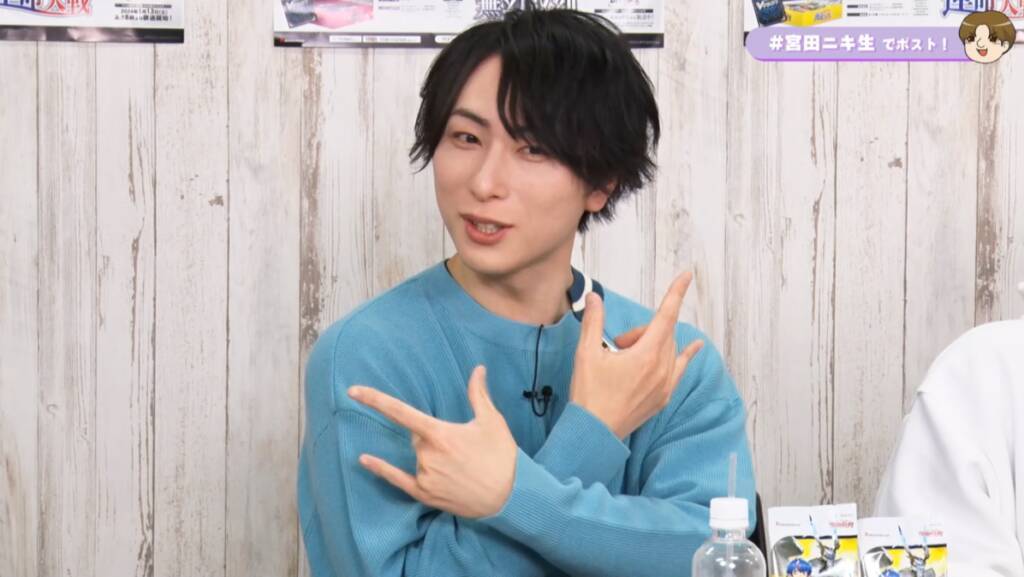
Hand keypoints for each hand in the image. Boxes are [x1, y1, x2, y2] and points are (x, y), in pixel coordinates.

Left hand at [347, 365, 517, 518]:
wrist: (510, 496)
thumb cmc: (502, 456)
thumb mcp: (492, 421)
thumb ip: (478, 394)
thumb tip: (478, 368)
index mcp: (440, 434)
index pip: (401, 412)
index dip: (375, 400)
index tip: (353, 391)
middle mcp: (428, 455)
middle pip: (418, 436)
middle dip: (433, 436)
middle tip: (462, 447)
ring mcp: (425, 476)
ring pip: (417, 456)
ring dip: (431, 456)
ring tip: (460, 466)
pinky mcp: (425, 494)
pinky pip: (397, 479)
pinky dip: (381, 469)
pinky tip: (364, 459)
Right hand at [570, 273, 703, 438]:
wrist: (594, 433)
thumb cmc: (589, 394)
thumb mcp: (586, 354)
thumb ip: (594, 322)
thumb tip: (594, 297)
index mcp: (646, 355)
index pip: (666, 315)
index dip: (676, 293)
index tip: (687, 275)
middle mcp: (661, 369)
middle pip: (662, 333)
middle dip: (642, 330)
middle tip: (617, 342)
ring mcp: (665, 385)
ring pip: (668, 349)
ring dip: (651, 343)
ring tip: (625, 357)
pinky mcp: (663, 398)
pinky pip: (679, 369)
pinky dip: (685, 355)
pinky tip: (694, 347)